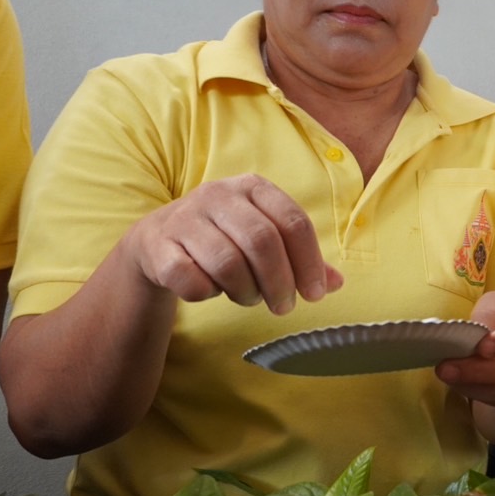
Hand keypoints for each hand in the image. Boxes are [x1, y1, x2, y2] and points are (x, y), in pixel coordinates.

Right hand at [119, 174, 340, 313]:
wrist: (158, 240)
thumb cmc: (225, 240)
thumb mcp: (265, 239)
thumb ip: (301, 259)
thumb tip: (336, 283)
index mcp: (253, 188)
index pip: (293, 222)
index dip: (310, 262)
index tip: (316, 294)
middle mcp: (218, 194)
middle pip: (262, 241)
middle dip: (280, 282)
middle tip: (284, 307)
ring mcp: (185, 217)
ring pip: (228, 263)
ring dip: (245, 291)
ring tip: (248, 298)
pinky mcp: (158, 245)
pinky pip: (191, 279)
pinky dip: (207, 293)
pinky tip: (210, 290)